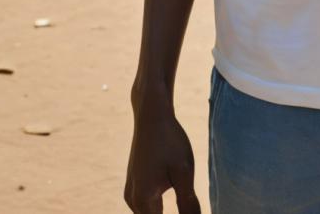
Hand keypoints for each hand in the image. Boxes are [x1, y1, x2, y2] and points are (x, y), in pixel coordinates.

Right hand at [124, 96, 201, 213]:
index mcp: (143, 200)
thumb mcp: (184, 172)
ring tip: (186, 205)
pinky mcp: (134, 186)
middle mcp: (133, 200)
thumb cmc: (170, 141)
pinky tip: (175, 198)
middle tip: (189, 206)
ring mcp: (131, 193)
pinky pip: (147, 207)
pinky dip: (159, 209)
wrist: (151, 115)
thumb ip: (189, 205)